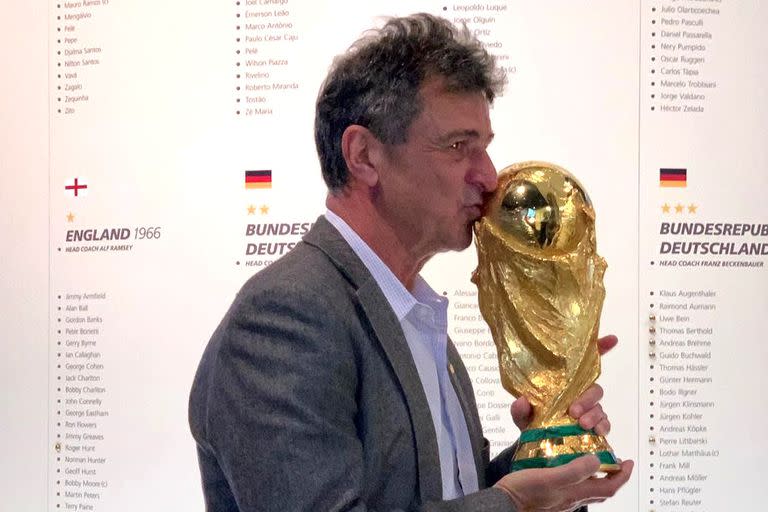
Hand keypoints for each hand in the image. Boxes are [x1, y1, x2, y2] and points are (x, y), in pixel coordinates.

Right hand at [494, 456, 633, 511]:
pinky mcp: (549, 496)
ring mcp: (560, 499)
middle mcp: (571, 499)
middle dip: (612, 477)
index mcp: (575, 494)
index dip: (622, 476)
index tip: (629, 462)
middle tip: (615, 461)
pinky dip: (577, 476)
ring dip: (595, 476)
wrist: (504, 504)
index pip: (608, 488)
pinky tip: (567, 465)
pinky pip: (571, 487)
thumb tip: (596, 460)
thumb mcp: (550, 478)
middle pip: (600, 490)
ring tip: (593, 460)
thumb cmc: (524, 492)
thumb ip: (573, 470)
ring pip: (586, 489)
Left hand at [511, 335, 618, 433]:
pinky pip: (604, 422)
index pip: (583, 362)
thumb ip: (519, 409)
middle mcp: (579, 392)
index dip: (599, 348)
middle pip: (593, 388)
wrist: (538, 442)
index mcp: (564, 382)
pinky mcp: (594, 424)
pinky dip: (603, 426)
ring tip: (582, 424)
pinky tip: (598, 431)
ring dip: (594, 414)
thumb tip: (522, 401)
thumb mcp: (522, 414)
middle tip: (574, 410)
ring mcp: (588, 408)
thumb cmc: (532, 420)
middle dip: (586, 398)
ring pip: (599, 405)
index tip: (611, 339)